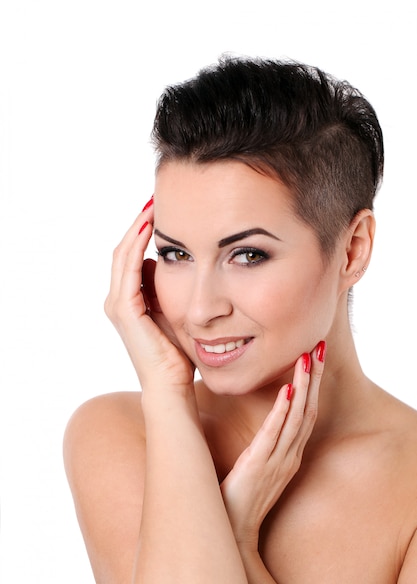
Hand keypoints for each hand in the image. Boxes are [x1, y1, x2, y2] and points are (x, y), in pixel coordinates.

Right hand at [104, 200, 194, 394]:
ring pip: (123, 254)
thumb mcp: (173, 312)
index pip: (131, 254)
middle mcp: (117, 299)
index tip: (162, 208)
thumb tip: (171, 261)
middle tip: (156, 197)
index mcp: (128, 299)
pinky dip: (137, 245)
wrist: (171, 385)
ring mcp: (118, 304)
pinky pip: (129, 269)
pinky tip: (152, 227)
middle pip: (123, 249)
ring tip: (154, 204)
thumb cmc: (177, 353)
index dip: (143, 230)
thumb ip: (167, 289)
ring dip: (138, 228)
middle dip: (139, 222)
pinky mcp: (126, 311)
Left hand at [220, 344, 324, 550]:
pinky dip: (280, 413)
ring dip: (302, 386)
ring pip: (296, 418)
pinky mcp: (258, 466)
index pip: (306, 413)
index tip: (312, 357)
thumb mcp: (259, 465)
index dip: (312, 384)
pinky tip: (286, 392)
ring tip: (305, 359)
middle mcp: (289, 455)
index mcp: (289, 454)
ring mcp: (276, 461)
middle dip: (313, 377)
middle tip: (318, 347)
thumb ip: (265, 443)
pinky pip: (273, 436)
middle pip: (308, 410)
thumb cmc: (242, 496)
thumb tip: (263, 420)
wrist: (233, 530)